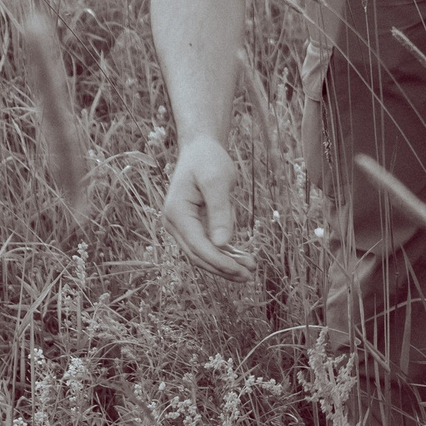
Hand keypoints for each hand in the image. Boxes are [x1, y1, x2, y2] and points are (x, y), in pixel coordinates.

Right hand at [161, 137, 252, 275]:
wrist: (201, 149)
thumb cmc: (208, 161)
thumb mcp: (217, 180)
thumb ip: (219, 212)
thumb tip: (222, 244)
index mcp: (177, 213)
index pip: (197, 246)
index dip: (218, 261)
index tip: (239, 269)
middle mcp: (175, 223)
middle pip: (198, 255)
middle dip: (223, 268)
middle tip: (249, 276)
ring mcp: (183, 226)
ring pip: (204, 254)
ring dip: (226, 264)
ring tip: (250, 270)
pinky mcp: (194, 226)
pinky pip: (209, 245)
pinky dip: (225, 253)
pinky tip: (244, 259)